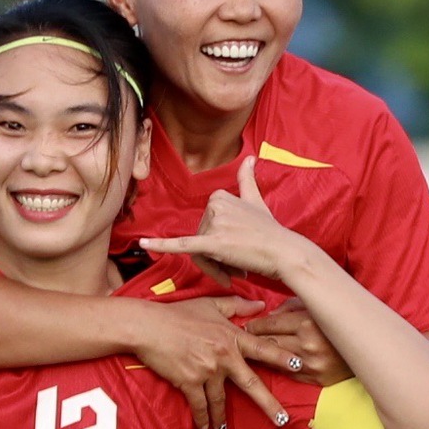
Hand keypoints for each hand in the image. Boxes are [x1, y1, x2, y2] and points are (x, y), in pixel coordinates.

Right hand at [129, 296, 291, 428]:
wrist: (148, 327)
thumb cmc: (179, 313)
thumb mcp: (210, 304)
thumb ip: (237, 306)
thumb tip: (261, 305)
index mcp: (231, 336)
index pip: (263, 348)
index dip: (281, 358)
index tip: (298, 366)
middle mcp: (224, 356)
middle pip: (251, 384)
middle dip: (268, 404)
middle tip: (282, 419)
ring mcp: (207, 371)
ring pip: (220, 400)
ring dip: (221, 417)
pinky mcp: (189, 382)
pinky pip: (199, 405)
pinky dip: (201, 417)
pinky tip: (203, 427)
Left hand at [141, 157, 326, 281]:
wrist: (284, 252)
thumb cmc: (270, 231)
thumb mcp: (256, 200)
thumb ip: (247, 180)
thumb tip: (249, 157)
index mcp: (218, 196)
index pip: (202, 227)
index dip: (216, 245)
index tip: (235, 253)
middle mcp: (213, 206)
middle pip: (199, 241)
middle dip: (215, 260)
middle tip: (237, 267)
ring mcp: (213, 224)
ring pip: (199, 254)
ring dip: (216, 268)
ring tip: (237, 271)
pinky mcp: (212, 243)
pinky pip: (182, 245)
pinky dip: (160, 245)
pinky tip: (143, 244)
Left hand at [245, 301, 353, 385]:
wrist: (369, 349)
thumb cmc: (339, 322)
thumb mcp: (317, 306)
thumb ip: (291, 306)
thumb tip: (269, 314)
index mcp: (308, 323)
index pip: (270, 324)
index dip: (255, 324)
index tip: (246, 325)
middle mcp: (308, 345)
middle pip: (268, 342)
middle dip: (253, 340)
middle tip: (242, 338)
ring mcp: (311, 364)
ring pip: (274, 360)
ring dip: (261, 355)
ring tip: (251, 351)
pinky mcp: (316, 379)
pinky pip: (287, 374)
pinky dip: (277, 367)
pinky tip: (270, 363)